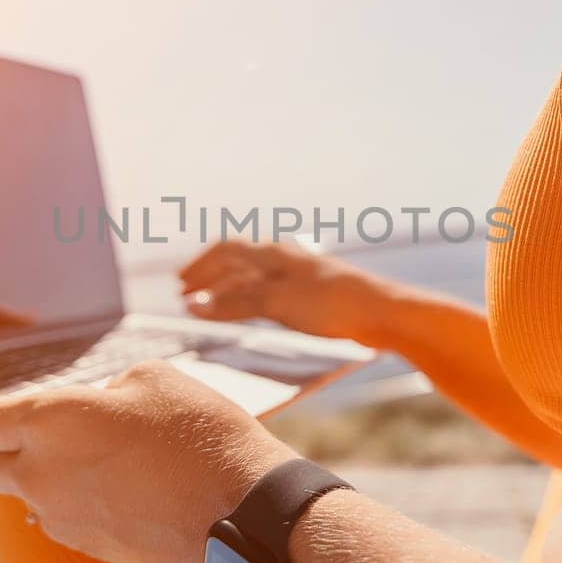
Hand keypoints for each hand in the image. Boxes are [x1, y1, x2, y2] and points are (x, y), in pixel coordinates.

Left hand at [0, 359, 296, 562]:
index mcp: (51, 421)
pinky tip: (113, 491)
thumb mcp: (157, 380)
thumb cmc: (202, 436)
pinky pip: (62, 521)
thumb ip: (109, 390)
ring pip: (25, 497)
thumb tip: (99, 411)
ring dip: (39, 477)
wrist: (241, 513)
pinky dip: (73, 503)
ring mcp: (64, 518)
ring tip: (87, 461)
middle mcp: (43, 473)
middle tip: (14, 435)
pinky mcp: (90, 548)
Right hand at [178, 240, 398, 344]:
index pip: (226, 250)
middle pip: (237, 263)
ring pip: (252, 278)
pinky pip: (268, 292)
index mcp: (273, 253)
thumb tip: (194, 304)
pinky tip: (248, 312)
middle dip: (210, 278)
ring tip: (209, 307)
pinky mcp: (310, 295)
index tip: (180, 284)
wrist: (381, 313)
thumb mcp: (277, 301)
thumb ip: (235, 301)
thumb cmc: (332, 302)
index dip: (201, 266)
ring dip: (227, 290)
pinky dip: (248, 301)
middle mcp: (283, 259)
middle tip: (187, 297)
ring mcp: (297, 276)